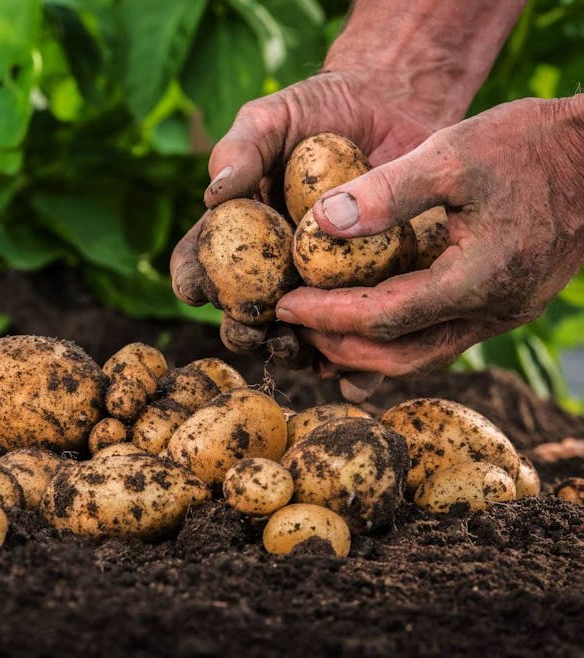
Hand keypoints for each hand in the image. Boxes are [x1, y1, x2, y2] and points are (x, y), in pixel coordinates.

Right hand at [171, 70, 442, 394]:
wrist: (395, 105)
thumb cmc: (319, 109)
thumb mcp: (273, 117)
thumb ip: (240, 149)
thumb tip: (213, 194)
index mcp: (238, 235)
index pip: (200, 264)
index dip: (192, 280)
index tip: (195, 288)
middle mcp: (273, 269)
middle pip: (244, 314)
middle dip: (242, 330)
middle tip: (251, 328)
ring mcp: (322, 286)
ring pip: (298, 335)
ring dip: (293, 352)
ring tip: (299, 349)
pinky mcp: (372, 292)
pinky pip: (360, 336)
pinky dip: (357, 365)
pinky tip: (356, 375)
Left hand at [275, 96, 583, 378]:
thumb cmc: (532, 144)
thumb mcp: (455, 153)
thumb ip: (388, 191)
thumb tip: (320, 224)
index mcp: (477, 280)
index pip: (382, 318)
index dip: (326, 316)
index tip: (283, 305)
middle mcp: (492, 311)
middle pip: (400, 356)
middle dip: (339, 347)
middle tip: (292, 327)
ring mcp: (503, 313)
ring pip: (423, 355)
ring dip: (366, 352)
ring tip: (318, 335)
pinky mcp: (505, 303)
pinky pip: (441, 338)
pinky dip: (397, 338)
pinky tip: (365, 326)